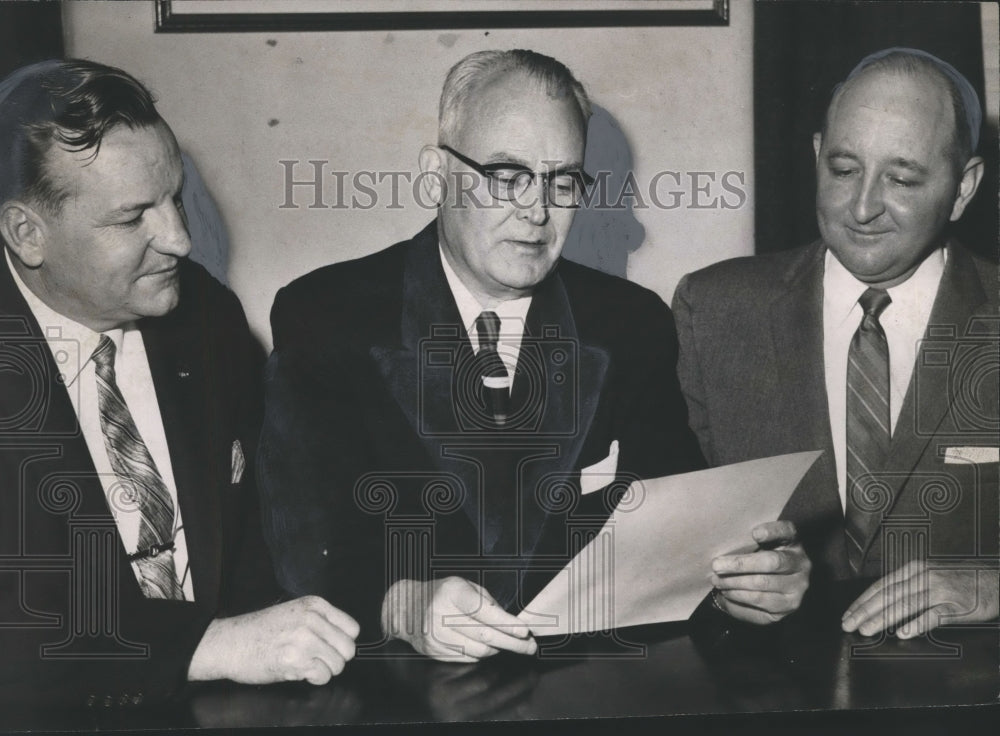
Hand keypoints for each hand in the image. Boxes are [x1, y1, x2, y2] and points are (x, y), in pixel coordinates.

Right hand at [188, 595, 359, 684]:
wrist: (229, 643)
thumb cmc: (258, 631)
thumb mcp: (293, 612)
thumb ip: (319, 621)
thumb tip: (343, 639)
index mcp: (314, 605)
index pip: (352, 628)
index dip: (343, 641)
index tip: (330, 646)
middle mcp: (312, 620)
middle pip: (348, 648)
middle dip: (336, 658)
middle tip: (318, 659)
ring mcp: (304, 640)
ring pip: (338, 665)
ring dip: (324, 670)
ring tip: (305, 664)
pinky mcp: (295, 660)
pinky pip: (323, 676)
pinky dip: (314, 679)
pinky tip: (298, 671)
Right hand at [382, 577, 536, 661]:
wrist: (406, 609)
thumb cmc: (440, 594)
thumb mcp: (463, 586)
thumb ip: (486, 600)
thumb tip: (509, 621)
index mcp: (452, 593)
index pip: (483, 611)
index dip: (506, 623)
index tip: (524, 631)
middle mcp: (442, 615)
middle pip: (484, 635)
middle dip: (512, 643)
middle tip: (530, 647)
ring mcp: (437, 636)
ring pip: (478, 650)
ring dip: (499, 649)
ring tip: (511, 645)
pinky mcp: (435, 651)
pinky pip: (467, 657)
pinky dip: (482, 654)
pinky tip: (490, 648)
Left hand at [710, 520, 810, 624]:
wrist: (772, 585)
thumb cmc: (759, 557)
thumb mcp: (758, 544)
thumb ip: (749, 540)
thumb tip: (730, 547)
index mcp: (794, 542)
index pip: (787, 532)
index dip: (772, 532)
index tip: (754, 534)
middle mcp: (801, 565)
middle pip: (771, 563)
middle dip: (740, 565)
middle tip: (716, 566)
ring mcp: (797, 589)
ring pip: (762, 587)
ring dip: (734, 585)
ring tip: (717, 581)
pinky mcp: (788, 609)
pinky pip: (759, 607)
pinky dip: (738, 601)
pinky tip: (725, 595)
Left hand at [841, 560, 999, 637]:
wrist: (994, 579)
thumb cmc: (959, 580)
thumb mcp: (929, 576)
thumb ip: (908, 586)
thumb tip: (880, 603)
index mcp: (914, 569)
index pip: (881, 586)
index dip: (862, 601)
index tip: (848, 614)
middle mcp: (923, 577)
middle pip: (888, 596)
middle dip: (865, 611)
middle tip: (848, 625)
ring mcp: (939, 590)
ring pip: (905, 605)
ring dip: (883, 618)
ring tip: (867, 630)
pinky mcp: (956, 605)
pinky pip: (933, 616)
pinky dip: (917, 624)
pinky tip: (903, 632)